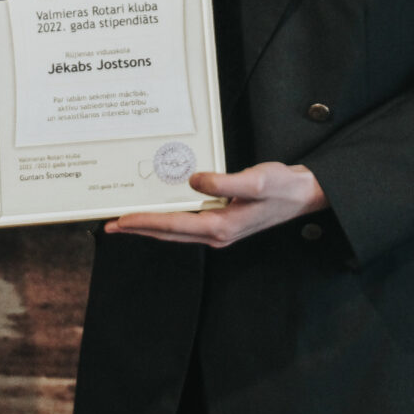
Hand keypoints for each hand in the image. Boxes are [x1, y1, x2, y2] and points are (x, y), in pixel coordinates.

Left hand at [105, 163, 327, 247]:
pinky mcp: (222, 224)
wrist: (304, 194)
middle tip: (110, 226)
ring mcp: (219, 231)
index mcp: (221, 227)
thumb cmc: (282, 186)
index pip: (174, 225)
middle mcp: (217, 234)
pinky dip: (167, 221)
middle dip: (138, 229)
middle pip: (168, 233)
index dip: (145, 222)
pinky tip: (159, 212)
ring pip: (175, 232)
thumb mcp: (256, 179)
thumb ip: (223, 182)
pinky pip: (186, 225)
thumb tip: (193, 181)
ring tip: (126, 221)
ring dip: (149, 226)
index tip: (121, 220)